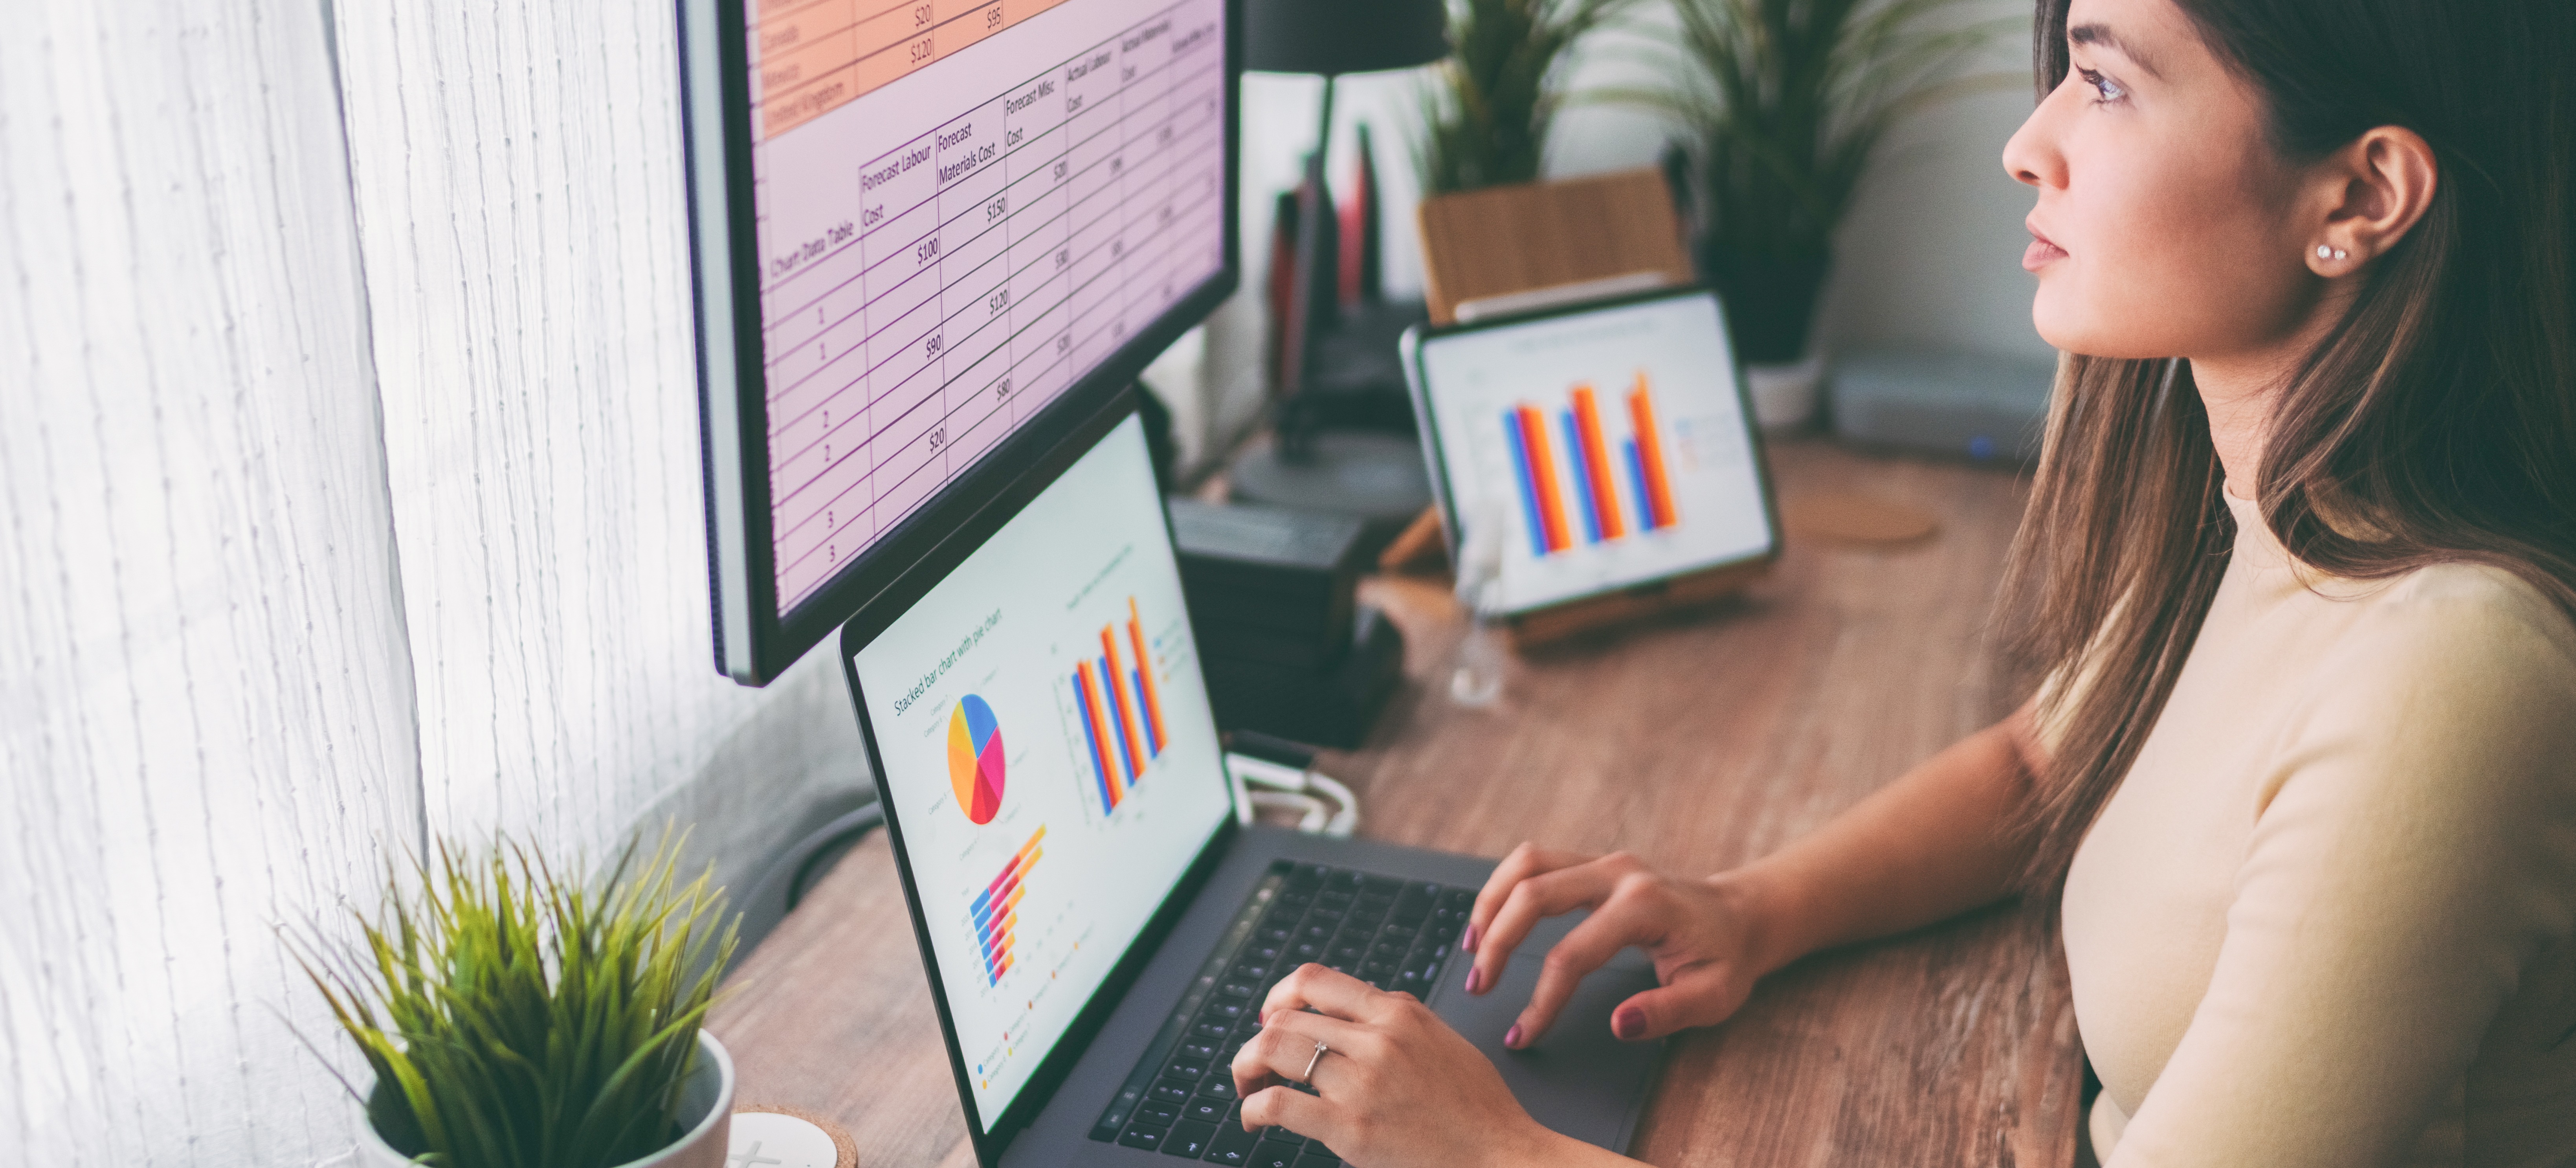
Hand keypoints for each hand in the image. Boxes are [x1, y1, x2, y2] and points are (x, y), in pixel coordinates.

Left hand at [1230, 964, 1565, 1167]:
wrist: (1500, 1153)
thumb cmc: (1477, 1106)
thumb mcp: (1441, 1039)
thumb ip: (1396, 1018)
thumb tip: (1350, 1008)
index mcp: (1398, 1012)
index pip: (1316, 980)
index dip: (1279, 994)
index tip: (1271, 1015)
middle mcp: (1377, 1039)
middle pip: (1285, 1017)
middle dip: (1257, 1037)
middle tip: (1255, 1061)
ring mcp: (1362, 1083)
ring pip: (1273, 1050)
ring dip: (1246, 1066)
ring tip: (1248, 1085)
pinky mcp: (1351, 1128)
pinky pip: (1278, 1105)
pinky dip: (1252, 1108)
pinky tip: (1253, 1118)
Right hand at [1465, 844, 1779, 1047]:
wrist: (1740, 915)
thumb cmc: (1725, 958)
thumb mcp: (1713, 996)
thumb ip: (1668, 1012)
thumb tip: (1620, 1023)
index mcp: (1645, 907)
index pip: (1573, 955)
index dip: (1541, 1000)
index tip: (1522, 1035)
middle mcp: (1618, 873)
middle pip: (1534, 894)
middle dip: (1497, 942)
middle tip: (1478, 987)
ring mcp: (1603, 861)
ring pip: (1526, 864)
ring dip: (1491, 903)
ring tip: (1470, 948)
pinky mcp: (1592, 863)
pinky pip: (1535, 861)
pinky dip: (1505, 887)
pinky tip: (1490, 920)